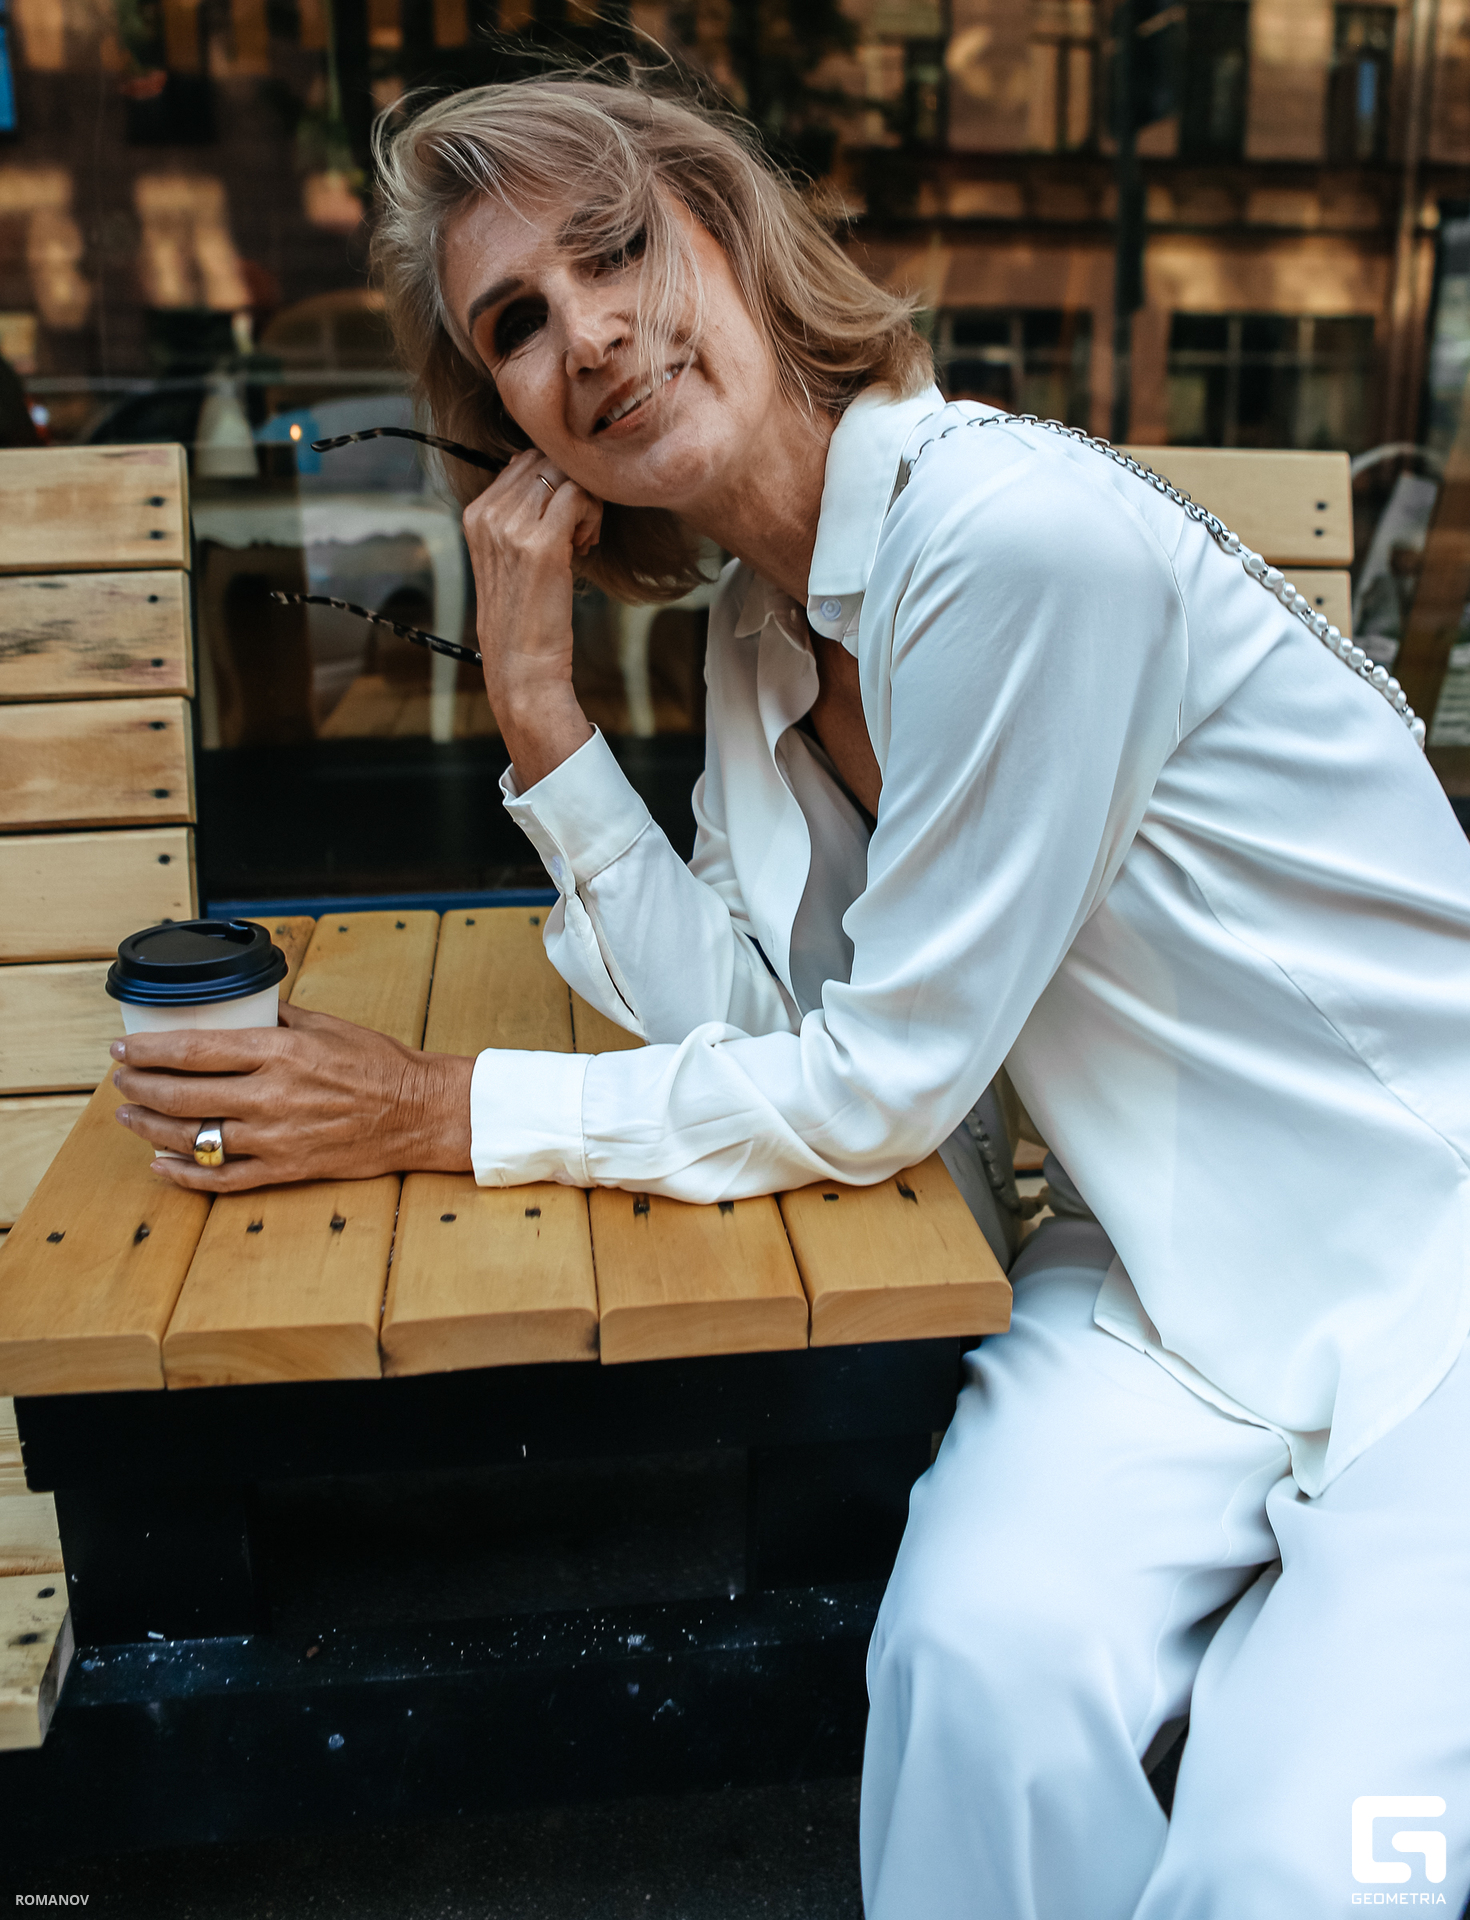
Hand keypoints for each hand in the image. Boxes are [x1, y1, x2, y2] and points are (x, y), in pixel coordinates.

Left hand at [110, 1002, 474, 1191]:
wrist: (417, 1111)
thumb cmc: (378, 1064)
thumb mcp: (325, 1024)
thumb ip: (276, 1016)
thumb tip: (240, 1006)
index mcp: (278, 1053)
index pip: (193, 1051)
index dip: (149, 1051)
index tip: (123, 1049)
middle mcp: (270, 1097)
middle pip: (181, 1096)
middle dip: (140, 1088)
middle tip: (122, 1081)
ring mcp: (275, 1138)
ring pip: (193, 1138)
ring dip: (151, 1128)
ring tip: (131, 1117)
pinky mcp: (286, 1169)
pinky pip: (223, 1178)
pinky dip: (186, 1175)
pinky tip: (162, 1165)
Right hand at [462, 446, 601, 789]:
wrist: (520, 667)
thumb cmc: (522, 617)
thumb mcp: (508, 559)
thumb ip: (519, 514)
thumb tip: (543, 471)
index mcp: (475, 513)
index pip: (524, 460)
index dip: (555, 482)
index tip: (565, 523)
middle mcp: (488, 514)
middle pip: (546, 462)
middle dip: (573, 488)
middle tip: (581, 531)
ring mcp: (512, 527)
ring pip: (565, 475)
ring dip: (587, 503)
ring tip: (584, 540)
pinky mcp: (542, 544)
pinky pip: (580, 496)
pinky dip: (594, 515)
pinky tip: (588, 545)